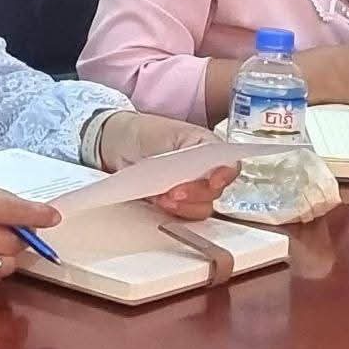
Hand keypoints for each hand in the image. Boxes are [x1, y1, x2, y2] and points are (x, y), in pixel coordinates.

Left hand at [97, 112, 239, 219]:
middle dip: (196, 194)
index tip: (212, 183)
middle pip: (216, 191)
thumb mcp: (168, 135)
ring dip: (185, 206)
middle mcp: (206, 170)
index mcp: (208, 148)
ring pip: (203, 206)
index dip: (225, 176)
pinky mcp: (178, 203)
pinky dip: (175, 212)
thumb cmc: (146, 133)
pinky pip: (186, 215)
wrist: (119, 144)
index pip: (230, 165)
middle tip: (174, 192)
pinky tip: (159, 203)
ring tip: (163, 198)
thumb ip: (188, 154)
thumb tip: (202, 174)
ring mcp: (192, 188)